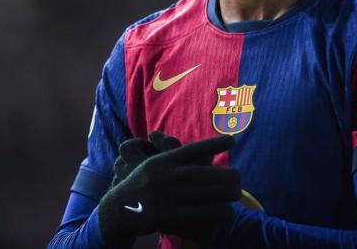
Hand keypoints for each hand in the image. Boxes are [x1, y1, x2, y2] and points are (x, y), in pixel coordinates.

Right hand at [98, 135, 240, 243]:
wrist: (116, 211)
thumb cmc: (140, 186)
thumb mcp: (152, 166)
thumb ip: (174, 159)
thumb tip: (205, 154)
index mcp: (162, 162)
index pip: (190, 150)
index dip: (212, 144)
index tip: (232, 141)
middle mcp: (163, 177)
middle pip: (199, 174)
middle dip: (222, 175)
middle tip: (240, 176)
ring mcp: (164, 197)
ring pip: (199, 194)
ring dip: (222, 194)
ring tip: (238, 193)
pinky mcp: (165, 215)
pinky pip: (195, 214)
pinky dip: (214, 212)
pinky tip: (228, 212)